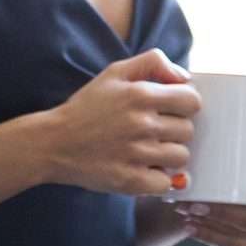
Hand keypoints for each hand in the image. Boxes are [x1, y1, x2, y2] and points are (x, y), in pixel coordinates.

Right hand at [40, 49, 201, 196]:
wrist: (53, 143)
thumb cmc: (86, 107)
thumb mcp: (114, 72)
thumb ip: (153, 62)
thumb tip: (185, 77)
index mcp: (141, 95)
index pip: (192, 101)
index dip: (185, 106)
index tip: (170, 111)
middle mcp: (142, 124)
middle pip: (188, 130)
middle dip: (175, 130)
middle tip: (153, 131)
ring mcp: (137, 154)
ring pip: (181, 157)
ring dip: (169, 155)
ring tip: (148, 150)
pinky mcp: (130, 181)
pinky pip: (166, 182)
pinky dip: (158, 178)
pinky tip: (143, 169)